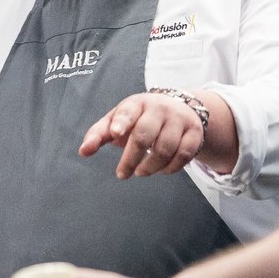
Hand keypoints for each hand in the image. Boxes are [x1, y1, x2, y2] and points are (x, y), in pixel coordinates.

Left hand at [79, 91, 204, 178]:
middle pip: (144, 135)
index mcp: (137, 103)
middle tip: (122, 174)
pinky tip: (160, 169)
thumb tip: (83, 152)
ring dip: (150, 167)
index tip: (115, 133)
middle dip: (131, 158)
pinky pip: (183, 156)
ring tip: (141, 171)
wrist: (180, 107)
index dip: (121, 122)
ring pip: (165, 149)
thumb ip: (99, 134)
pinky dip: (170, 168)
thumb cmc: (139, 117)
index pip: (128, 111)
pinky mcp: (195, 133)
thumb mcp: (119, 119)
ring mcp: (179, 119)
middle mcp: (160, 108)